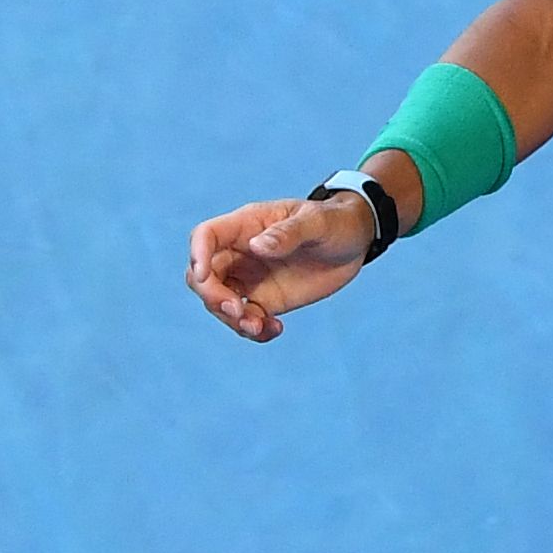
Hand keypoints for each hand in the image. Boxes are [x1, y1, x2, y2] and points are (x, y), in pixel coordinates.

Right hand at [183, 188, 375, 341]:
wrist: (354, 242)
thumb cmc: (335, 222)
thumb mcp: (318, 223)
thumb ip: (288, 233)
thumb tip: (257, 246)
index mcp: (247, 225)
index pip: (206, 236)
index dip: (197, 255)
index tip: (202, 278)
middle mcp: (241, 252)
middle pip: (204, 275)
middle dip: (213, 297)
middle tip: (239, 312)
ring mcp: (250, 278)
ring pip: (220, 303)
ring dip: (233, 320)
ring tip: (261, 327)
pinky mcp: (265, 299)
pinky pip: (246, 319)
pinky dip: (254, 331)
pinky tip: (275, 330)